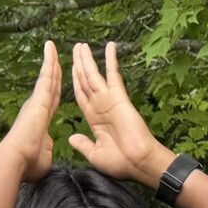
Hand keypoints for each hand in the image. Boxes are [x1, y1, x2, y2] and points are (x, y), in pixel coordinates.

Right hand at [0, 42, 60, 182]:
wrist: (16, 159)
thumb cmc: (28, 163)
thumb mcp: (43, 153)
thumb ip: (47, 146)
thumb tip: (48, 146)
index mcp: (40, 120)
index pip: (51, 101)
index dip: (54, 90)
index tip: (58, 80)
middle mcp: (36, 107)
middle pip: (49, 85)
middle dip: (53, 71)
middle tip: (55, 55)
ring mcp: (37, 102)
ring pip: (47, 77)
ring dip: (51, 61)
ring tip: (52, 45)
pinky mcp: (38, 99)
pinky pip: (46, 77)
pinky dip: (49, 62)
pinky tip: (51, 49)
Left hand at [67, 41, 175, 187]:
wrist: (139, 163)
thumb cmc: (121, 163)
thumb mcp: (95, 154)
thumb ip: (83, 144)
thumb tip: (71, 138)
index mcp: (94, 118)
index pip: (81, 94)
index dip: (74, 81)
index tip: (68, 68)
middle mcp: (101, 106)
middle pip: (85, 80)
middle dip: (79, 64)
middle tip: (76, 48)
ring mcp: (109, 100)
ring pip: (93, 75)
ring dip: (87, 59)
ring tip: (81, 45)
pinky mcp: (119, 97)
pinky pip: (113, 75)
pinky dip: (111, 60)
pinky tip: (109, 47)